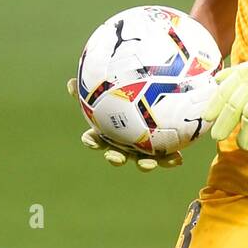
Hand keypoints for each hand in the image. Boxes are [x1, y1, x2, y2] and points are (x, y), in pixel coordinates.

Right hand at [67, 78, 182, 171]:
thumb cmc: (128, 92)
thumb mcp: (111, 87)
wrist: (154, 97)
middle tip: (116, 157)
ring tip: (149, 164)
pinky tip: (178, 160)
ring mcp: (141, 150)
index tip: (90, 140)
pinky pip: (165, 157)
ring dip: (144, 165)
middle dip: (115, 158)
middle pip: (116, 155)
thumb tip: (69, 82)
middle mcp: (123, 144)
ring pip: (141, 161)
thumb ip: (94, 85)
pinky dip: (170, 160)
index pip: (94, 138)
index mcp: (108, 133)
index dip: (91, 141)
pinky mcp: (160, 150)